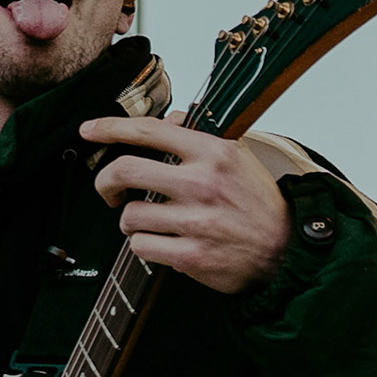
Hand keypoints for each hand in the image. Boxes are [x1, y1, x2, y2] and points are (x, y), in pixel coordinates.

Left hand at [82, 113, 290, 294]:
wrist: (286, 249)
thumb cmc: (258, 204)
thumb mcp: (238, 158)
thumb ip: (200, 138)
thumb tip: (169, 122)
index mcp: (212, 152)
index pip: (148, 131)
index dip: (109, 128)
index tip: (90, 131)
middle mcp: (201, 183)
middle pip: (125, 171)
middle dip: (105, 182)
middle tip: (108, 190)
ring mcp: (195, 220)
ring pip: (129, 215)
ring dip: (130, 221)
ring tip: (149, 223)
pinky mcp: (190, 255)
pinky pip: (140, 247)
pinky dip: (143, 246)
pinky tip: (161, 243)